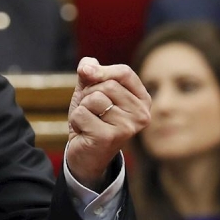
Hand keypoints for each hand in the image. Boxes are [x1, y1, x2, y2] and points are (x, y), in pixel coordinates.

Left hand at [67, 57, 150, 190]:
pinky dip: (76, 120)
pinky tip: (84, 132)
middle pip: (108, 85)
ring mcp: (128, 127)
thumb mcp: (90, 90)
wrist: (84, 153)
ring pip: (95, 98)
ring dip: (82, 108)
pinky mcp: (109, 138)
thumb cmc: (91, 118)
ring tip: (89, 121)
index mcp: (142, 100)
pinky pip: (82, 113)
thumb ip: (90, 72)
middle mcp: (142, 114)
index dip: (102, 71)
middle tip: (90, 110)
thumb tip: (86, 66)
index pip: (125, 72)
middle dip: (89, 93)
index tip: (86, 75)